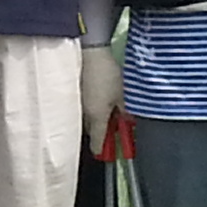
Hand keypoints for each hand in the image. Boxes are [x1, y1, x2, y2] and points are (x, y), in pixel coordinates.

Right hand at [80, 45, 123, 159]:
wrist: (91, 51)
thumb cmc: (108, 74)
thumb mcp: (123, 94)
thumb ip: (126, 112)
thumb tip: (129, 123)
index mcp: (97, 117)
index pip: (97, 142)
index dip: (103, 151)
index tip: (107, 154)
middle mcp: (85, 114)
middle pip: (92, 132)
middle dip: (102, 134)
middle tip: (116, 128)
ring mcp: (79, 103)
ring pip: (88, 119)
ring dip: (97, 121)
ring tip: (111, 112)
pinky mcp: (77, 92)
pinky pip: (84, 108)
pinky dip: (93, 109)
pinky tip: (102, 100)